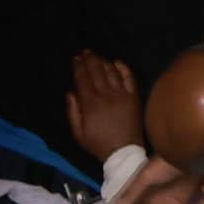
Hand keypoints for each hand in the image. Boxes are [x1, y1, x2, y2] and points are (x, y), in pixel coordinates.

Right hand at [67, 49, 144, 165]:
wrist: (124, 152)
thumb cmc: (99, 144)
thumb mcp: (79, 133)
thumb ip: (73, 112)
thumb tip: (70, 93)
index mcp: (90, 103)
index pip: (83, 78)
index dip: (78, 66)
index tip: (75, 58)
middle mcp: (106, 95)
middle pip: (96, 70)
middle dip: (90, 59)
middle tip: (86, 52)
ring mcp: (121, 94)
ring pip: (111, 71)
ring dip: (103, 61)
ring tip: (98, 56)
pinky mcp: (133, 96)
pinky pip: (129, 77)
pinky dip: (123, 67)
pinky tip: (117, 62)